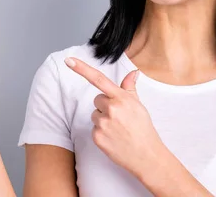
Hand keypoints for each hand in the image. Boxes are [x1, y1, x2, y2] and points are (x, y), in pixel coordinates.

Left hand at [64, 57, 165, 178]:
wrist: (146, 155)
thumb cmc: (143, 129)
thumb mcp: (139, 105)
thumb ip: (130, 88)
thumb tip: (133, 72)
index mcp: (121, 98)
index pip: (98, 79)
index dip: (81, 68)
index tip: (68, 61)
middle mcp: (111, 108)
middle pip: (97, 100)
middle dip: (105, 106)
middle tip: (119, 117)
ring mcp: (103, 123)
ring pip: (95, 114)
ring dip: (103, 119)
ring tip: (118, 129)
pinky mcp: (97, 137)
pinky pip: (94, 128)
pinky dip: (102, 132)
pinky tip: (114, 138)